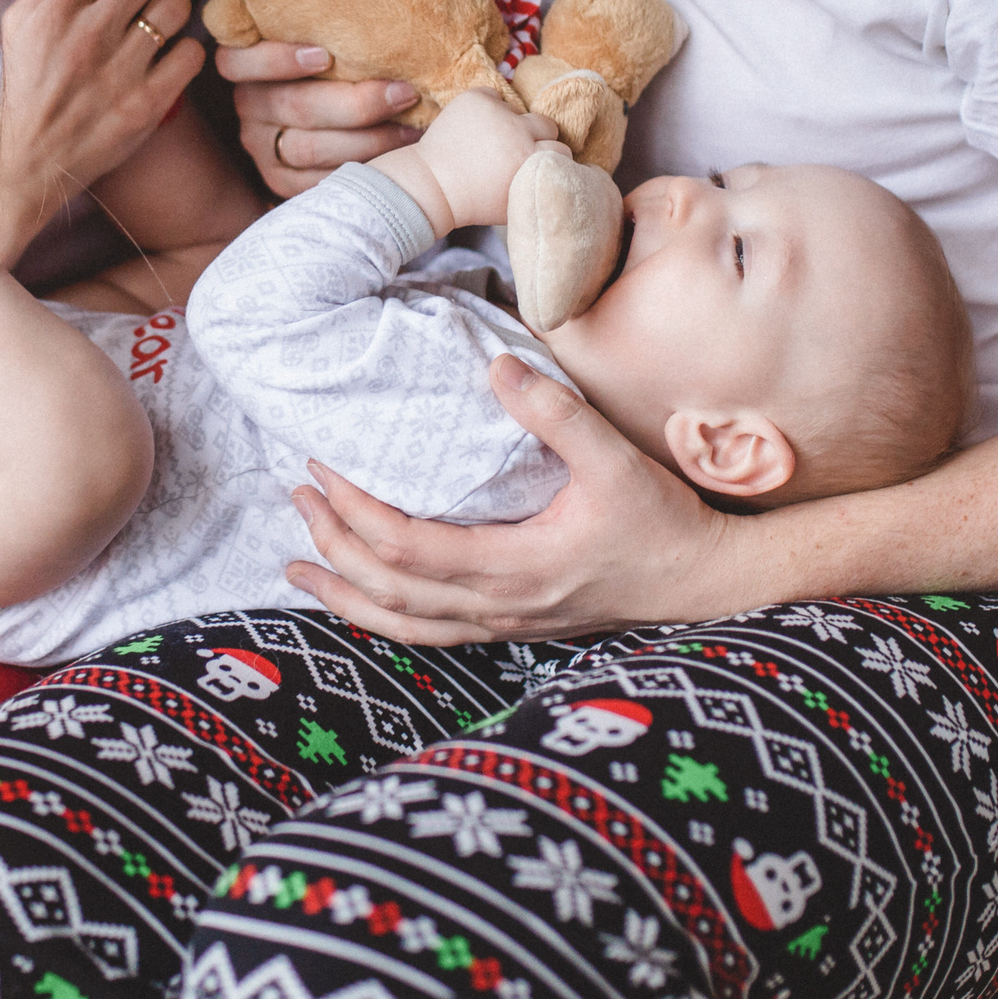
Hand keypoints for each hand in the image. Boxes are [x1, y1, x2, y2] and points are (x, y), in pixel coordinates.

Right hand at [0, 0, 199, 263]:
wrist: (17, 169)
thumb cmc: (14, 92)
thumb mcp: (14, 27)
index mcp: (51, 10)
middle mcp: (88, 35)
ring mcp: (120, 71)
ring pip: (177, 3)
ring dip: (175, 2)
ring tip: (161, 15)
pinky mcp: (146, 105)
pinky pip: (192, 53)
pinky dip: (186, 48)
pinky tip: (168, 55)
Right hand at [216, 41, 420, 196]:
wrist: (351, 113)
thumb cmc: (344, 55)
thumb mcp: (328, 34)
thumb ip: (327, 22)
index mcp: (247, 66)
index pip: (236, 63)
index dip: (277, 59)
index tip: (326, 55)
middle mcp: (249, 107)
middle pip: (294, 107)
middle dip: (357, 103)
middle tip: (405, 93)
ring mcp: (263, 147)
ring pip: (310, 148)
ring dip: (368, 140)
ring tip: (412, 128)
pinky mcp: (281, 179)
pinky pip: (319, 181)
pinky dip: (361, 168)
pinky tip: (396, 157)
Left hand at [283, 353, 747, 642]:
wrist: (703, 582)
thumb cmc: (663, 523)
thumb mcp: (614, 460)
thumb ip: (554, 414)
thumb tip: (497, 364)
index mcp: (516, 569)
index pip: (408, 549)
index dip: (357, 512)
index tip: (324, 466)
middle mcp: (498, 608)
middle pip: (388, 589)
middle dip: (334, 544)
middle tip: (298, 494)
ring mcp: (501, 626)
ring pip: (399, 624)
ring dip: (344, 592)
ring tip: (294, 565)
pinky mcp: (508, 629)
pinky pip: (426, 634)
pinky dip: (379, 619)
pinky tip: (357, 601)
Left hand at [393, 89, 555, 232]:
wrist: (433, 186)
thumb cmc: (476, 200)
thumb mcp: (516, 201)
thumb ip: (541, 182)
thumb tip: (558, 166)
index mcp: (531, 160)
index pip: (560, 148)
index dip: (549, 157)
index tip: (535, 164)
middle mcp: (519, 132)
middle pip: (547, 124)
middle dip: (537, 137)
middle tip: (516, 150)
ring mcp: (496, 112)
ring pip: (519, 110)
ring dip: (510, 122)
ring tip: (490, 141)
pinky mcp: (476, 99)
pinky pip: (494, 96)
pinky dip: (488, 108)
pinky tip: (477, 128)